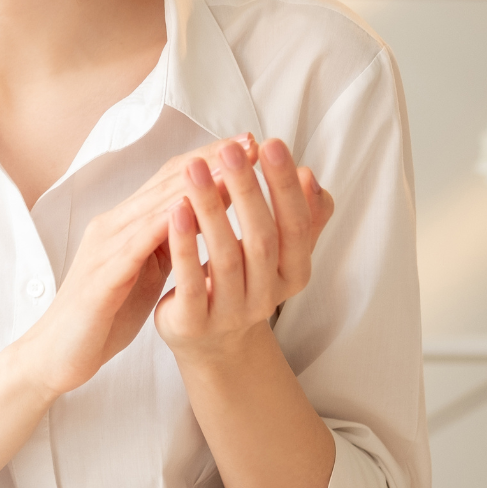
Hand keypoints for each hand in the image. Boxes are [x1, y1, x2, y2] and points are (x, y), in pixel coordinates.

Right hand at [10, 136, 260, 400]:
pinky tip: (189, 213)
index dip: (208, 160)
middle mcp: (112, 226)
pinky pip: (135, 246)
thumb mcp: (144, 271)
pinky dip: (163, 225)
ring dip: (195, 185)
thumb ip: (164, 243)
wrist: (56, 354)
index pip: (170, 180)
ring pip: (154, 207)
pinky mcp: (101, 277)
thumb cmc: (105, 314)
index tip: (249, 147)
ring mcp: (104, 249)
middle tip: (250, 143)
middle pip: (165, 183)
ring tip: (233, 169)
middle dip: (210, 161)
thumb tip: (201, 221)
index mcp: (124, 224)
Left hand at [154, 137, 335, 362]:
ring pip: (226, 257)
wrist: (211, 343)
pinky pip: (191, 282)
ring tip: (194, 169)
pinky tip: (175, 210)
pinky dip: (184, 245)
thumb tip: (311, 176)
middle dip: (248, 191)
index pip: (296, 224)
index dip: (284, 186)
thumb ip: (299, 217)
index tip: (270, 144)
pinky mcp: (196, 323)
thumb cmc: (243, 281)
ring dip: (211, 209)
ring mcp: (232, 313)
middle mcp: (268, 295)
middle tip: (232, 150)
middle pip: (263, 239)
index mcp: (293, 273)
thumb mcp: (277, 253)